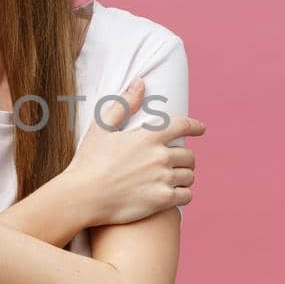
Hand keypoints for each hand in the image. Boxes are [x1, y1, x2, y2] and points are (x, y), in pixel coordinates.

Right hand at [64, 76, 205, 224]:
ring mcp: (163, 179)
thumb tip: (141, 82)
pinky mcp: (162, 200)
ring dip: (185, 176)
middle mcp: (160, 156)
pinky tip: (175, 194)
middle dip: (185, 158)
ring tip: (177, 179)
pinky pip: (187, 195)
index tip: (202, 128)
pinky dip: (183, 194)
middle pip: (189, 155)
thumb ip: (124, 104)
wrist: (82, 197)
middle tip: (178, 163)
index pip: (183, 126)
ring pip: (189, 176)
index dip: (195, 126)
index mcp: (149, 136)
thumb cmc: (89, 161)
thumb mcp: (102, 127)